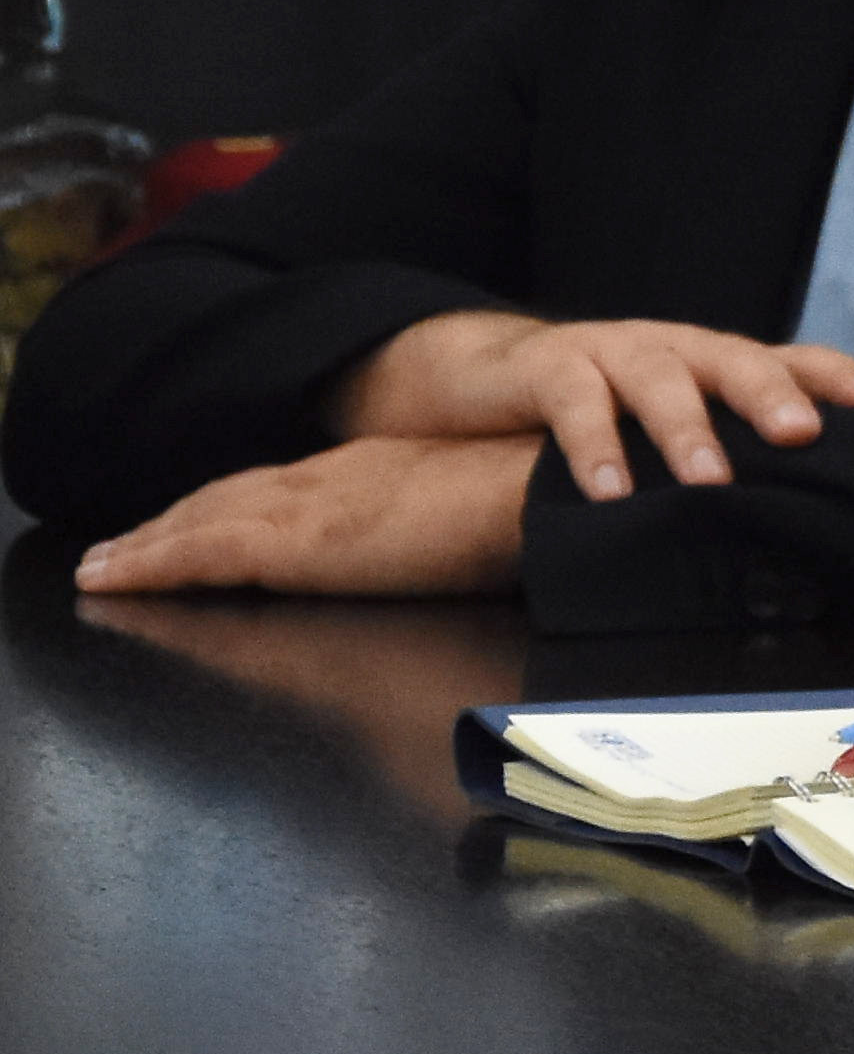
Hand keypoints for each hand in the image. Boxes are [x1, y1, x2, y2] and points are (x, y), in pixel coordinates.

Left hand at [73, 434, 541, 596]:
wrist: (551, 490)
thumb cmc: (543, 513)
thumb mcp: (488, 528)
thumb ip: (453, 545)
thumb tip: (458, 580)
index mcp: (385, 474)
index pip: (290, 489)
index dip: (234, 507)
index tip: (199, 521)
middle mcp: (335, 479)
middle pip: (233, 499)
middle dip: (174, 522)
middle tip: (121, 546)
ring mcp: (311, 507)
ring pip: (203, 522)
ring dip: (146, 543)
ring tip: (102, 565)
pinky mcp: (297, 543)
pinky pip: (201, 555)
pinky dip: (149, 565)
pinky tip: (112, 579)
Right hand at [333, 306, 853, 505]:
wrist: (493, 373)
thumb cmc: (607, 405)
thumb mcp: (674, 420)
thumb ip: (730, 446)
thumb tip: (809, 505)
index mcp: (718, 360)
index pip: (792, 358)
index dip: (838, 376)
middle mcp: (677, 347)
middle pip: (734, 360)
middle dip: (770, 394)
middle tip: (800, 435)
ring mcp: (613, 350)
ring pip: (660, 380)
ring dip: (686, 429)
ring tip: (710, 481)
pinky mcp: (549, 366)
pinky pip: (574, 402)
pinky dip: (594, 445)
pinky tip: (610, 489)